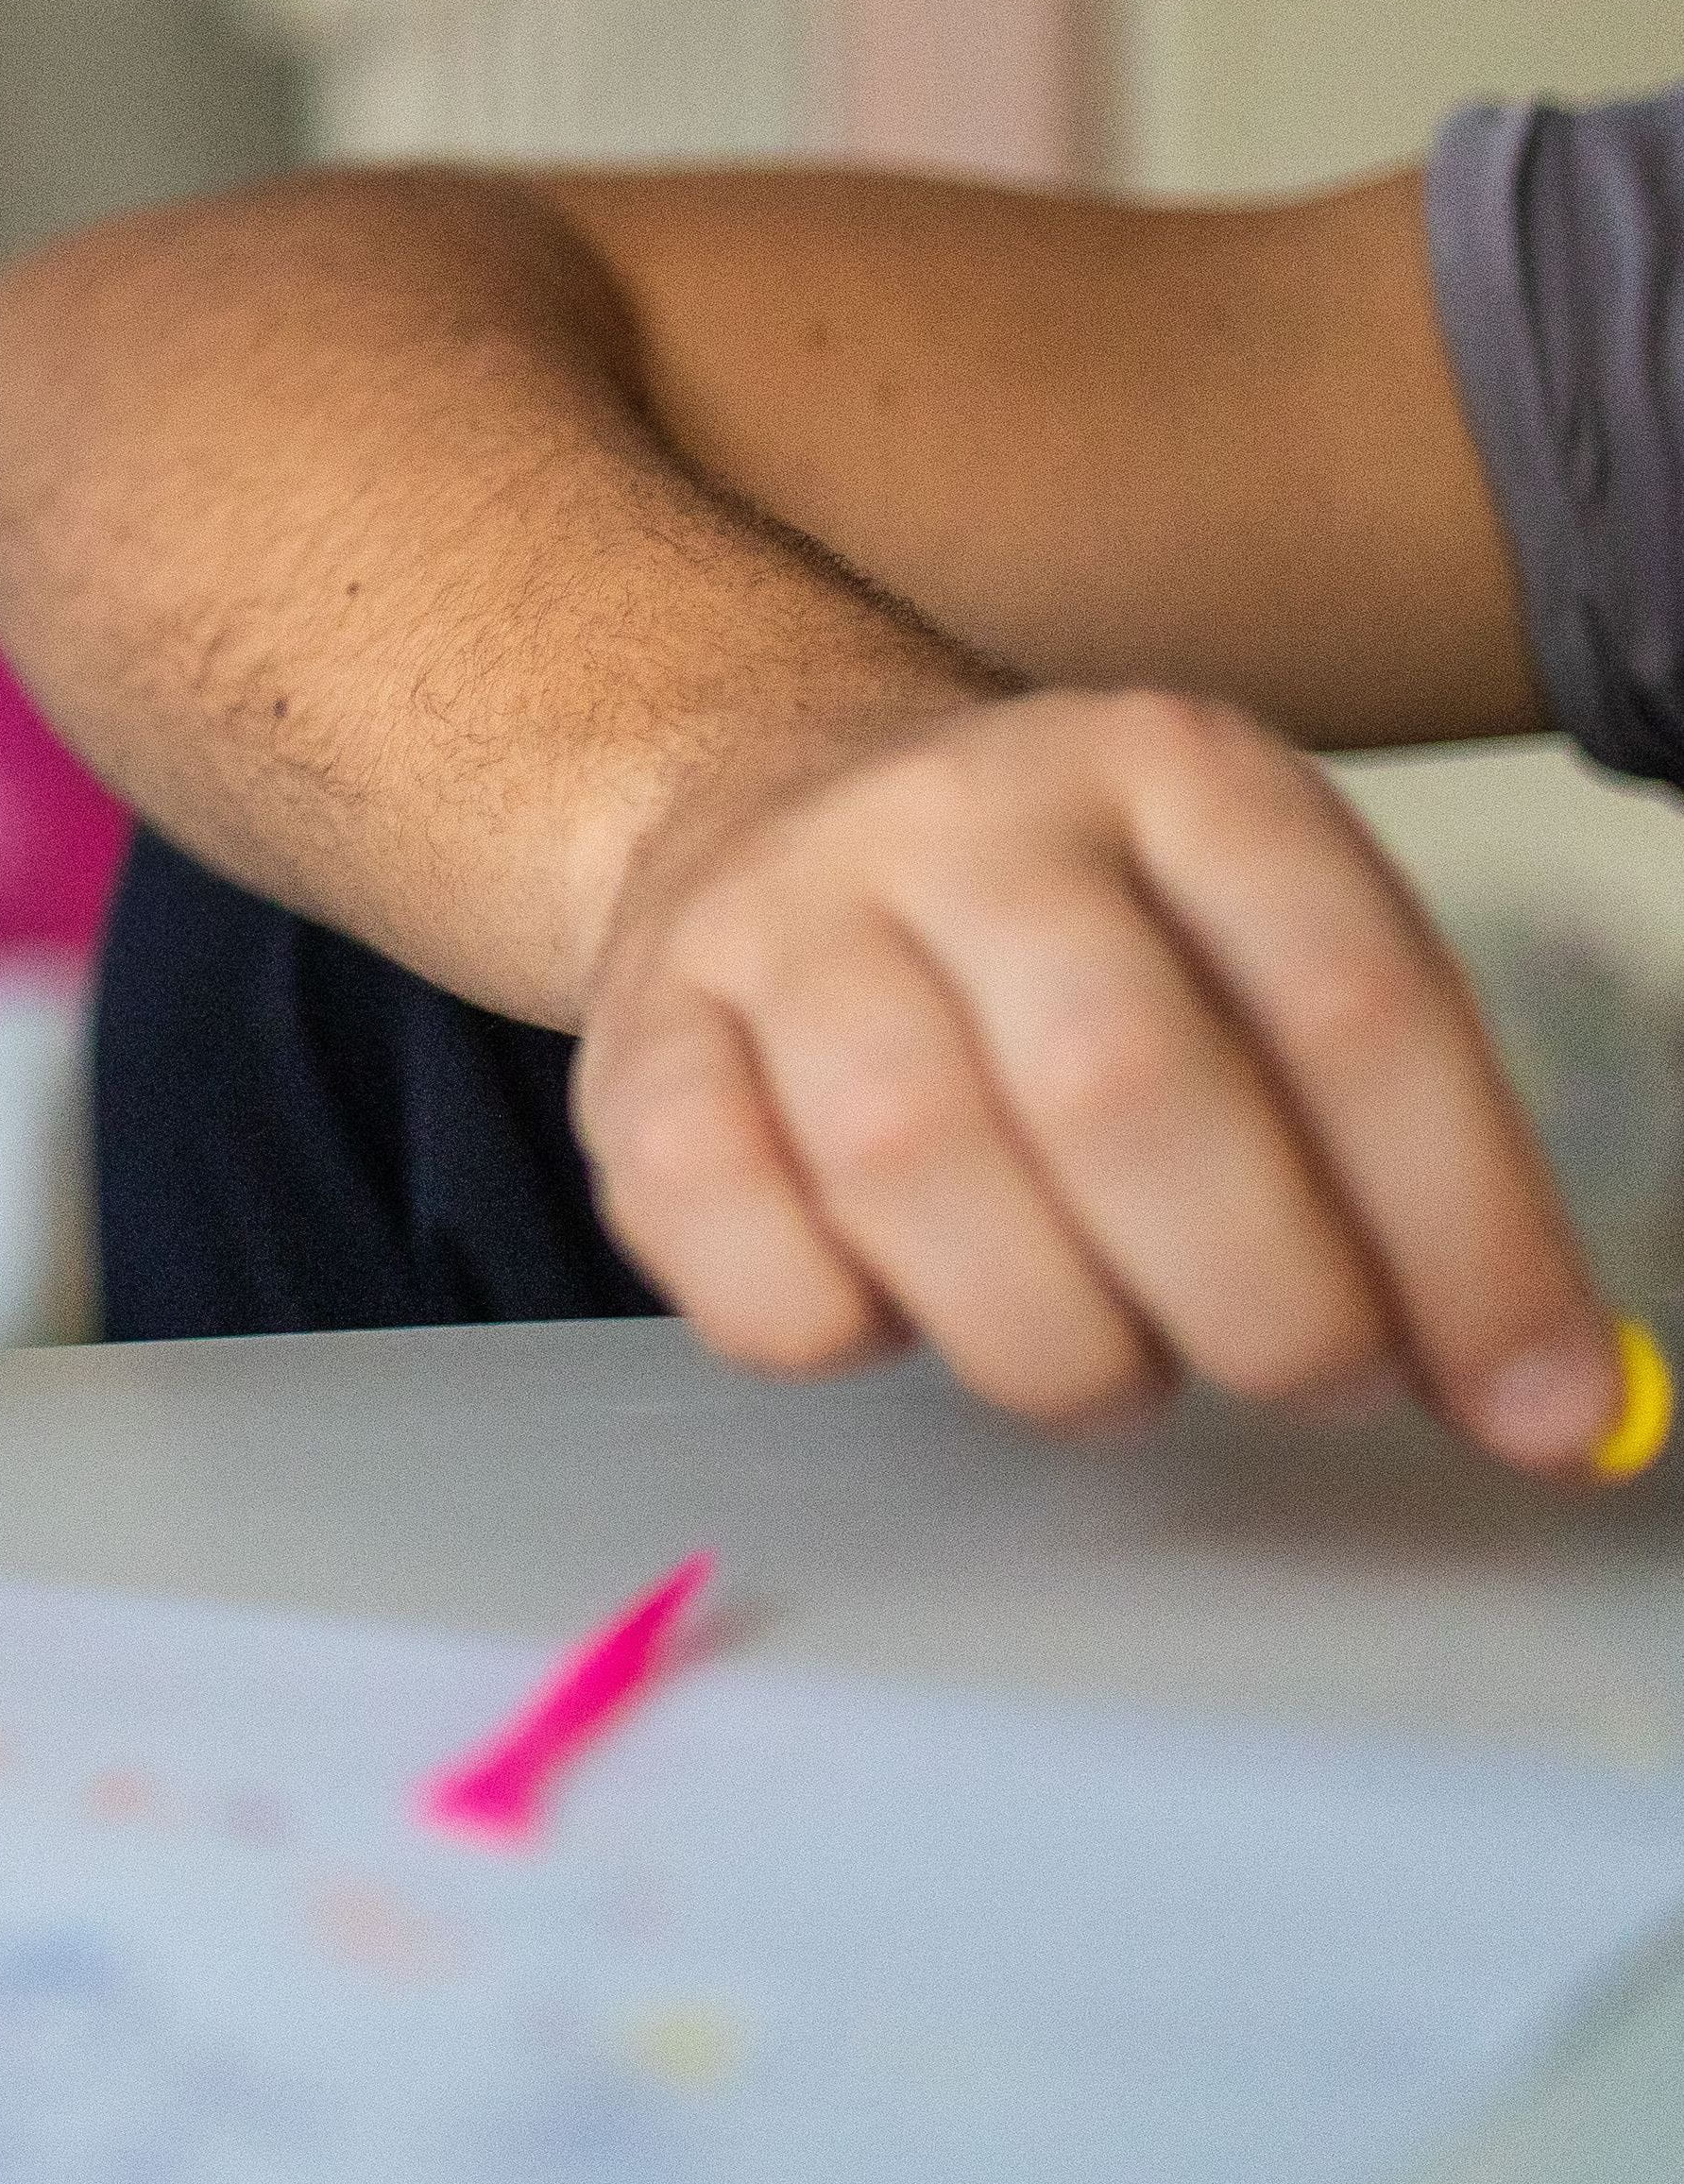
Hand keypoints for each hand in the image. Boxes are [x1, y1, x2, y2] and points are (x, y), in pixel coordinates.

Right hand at [573, 685, 1625, 1471]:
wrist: (771, 811)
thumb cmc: (1073, 945)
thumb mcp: (1262, 963)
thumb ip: (1405, 1164)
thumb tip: (1551, 1411)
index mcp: (1169, 771)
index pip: (1350, 1005)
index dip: (1465, 1233)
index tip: (1538, 1406)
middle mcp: (959, 815)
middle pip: (1121, 1082)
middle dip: (1257, 1302)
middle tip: (1301, 1379)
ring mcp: (772, 917)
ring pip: (912, 1164)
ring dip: (1055, 1343)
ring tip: (1111, 1363)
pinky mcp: (632, 1038)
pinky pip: (723, 1234)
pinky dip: (835, 1329)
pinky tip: (900, 1310)